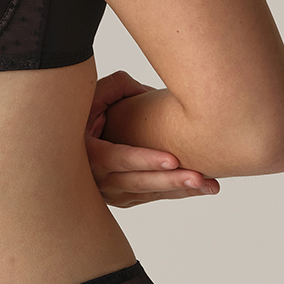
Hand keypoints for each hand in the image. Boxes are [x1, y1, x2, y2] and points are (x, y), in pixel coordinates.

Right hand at [85, 71, 219, 208]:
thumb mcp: (92, 95)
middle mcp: (98, 178)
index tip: (172, 159)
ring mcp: (112, 192)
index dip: (144, 160)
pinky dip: (178, 193)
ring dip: (180, 190)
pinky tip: (203, 188)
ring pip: (149, 193)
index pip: (117, 159)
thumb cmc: (86, 113)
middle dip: (170, 181)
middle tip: (198, 177)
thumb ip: (117, 86)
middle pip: (137, 182)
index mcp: (88, 152)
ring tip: (209, 185)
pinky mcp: (125, 197)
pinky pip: (153, 197)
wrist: (73, 141)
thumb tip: (149, 93)